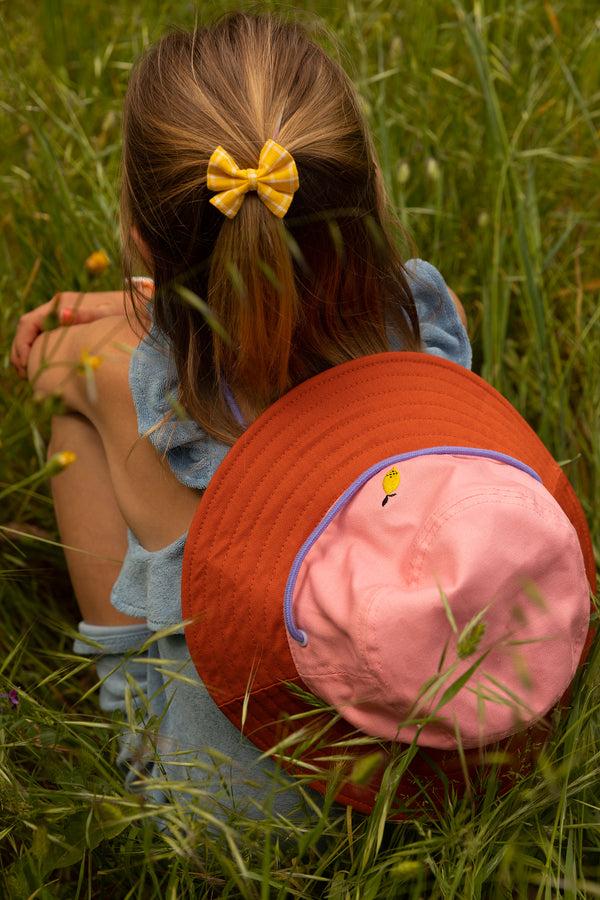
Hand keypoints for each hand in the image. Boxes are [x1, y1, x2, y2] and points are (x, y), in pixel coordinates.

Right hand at [10, 283, 152, 378]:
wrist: (140, 308)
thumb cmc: (124, 314)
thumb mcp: (108, 316)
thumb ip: (85, 316)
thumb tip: (62, 313)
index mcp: (61, 304)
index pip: (27, 324)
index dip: (21, 346)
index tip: (24, 367)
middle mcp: (58, 307)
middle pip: (26, 330)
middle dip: (21, 353)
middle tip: (24, 376)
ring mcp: (63, 316)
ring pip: (34, 335)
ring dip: (28, 355)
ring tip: (30, 377)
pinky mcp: (70, 325)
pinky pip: (47, 339)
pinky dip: (40, 354)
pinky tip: (44, 370)